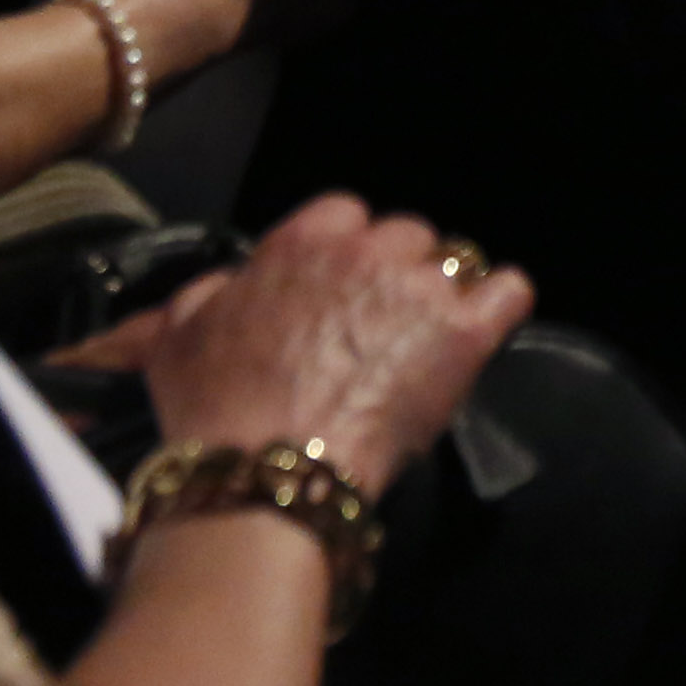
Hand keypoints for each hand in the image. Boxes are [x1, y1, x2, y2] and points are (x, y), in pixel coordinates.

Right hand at [55, 193, 530, 488]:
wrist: (267, 470)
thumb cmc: (215, 410)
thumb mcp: (176, 341)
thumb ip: (198, 301)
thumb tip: (201, 297)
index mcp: (303, 241)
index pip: (343, 214)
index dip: (343, 255)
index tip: (336, 293)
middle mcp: (368, 250)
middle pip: (403, 235)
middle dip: (394, 273)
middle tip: (378, 328)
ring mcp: (421, 288)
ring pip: (453, 259)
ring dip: (441, 293)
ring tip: (425, 342)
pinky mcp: (465, 334)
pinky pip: (508, 292)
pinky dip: (501, 305)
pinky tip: (485, 329)